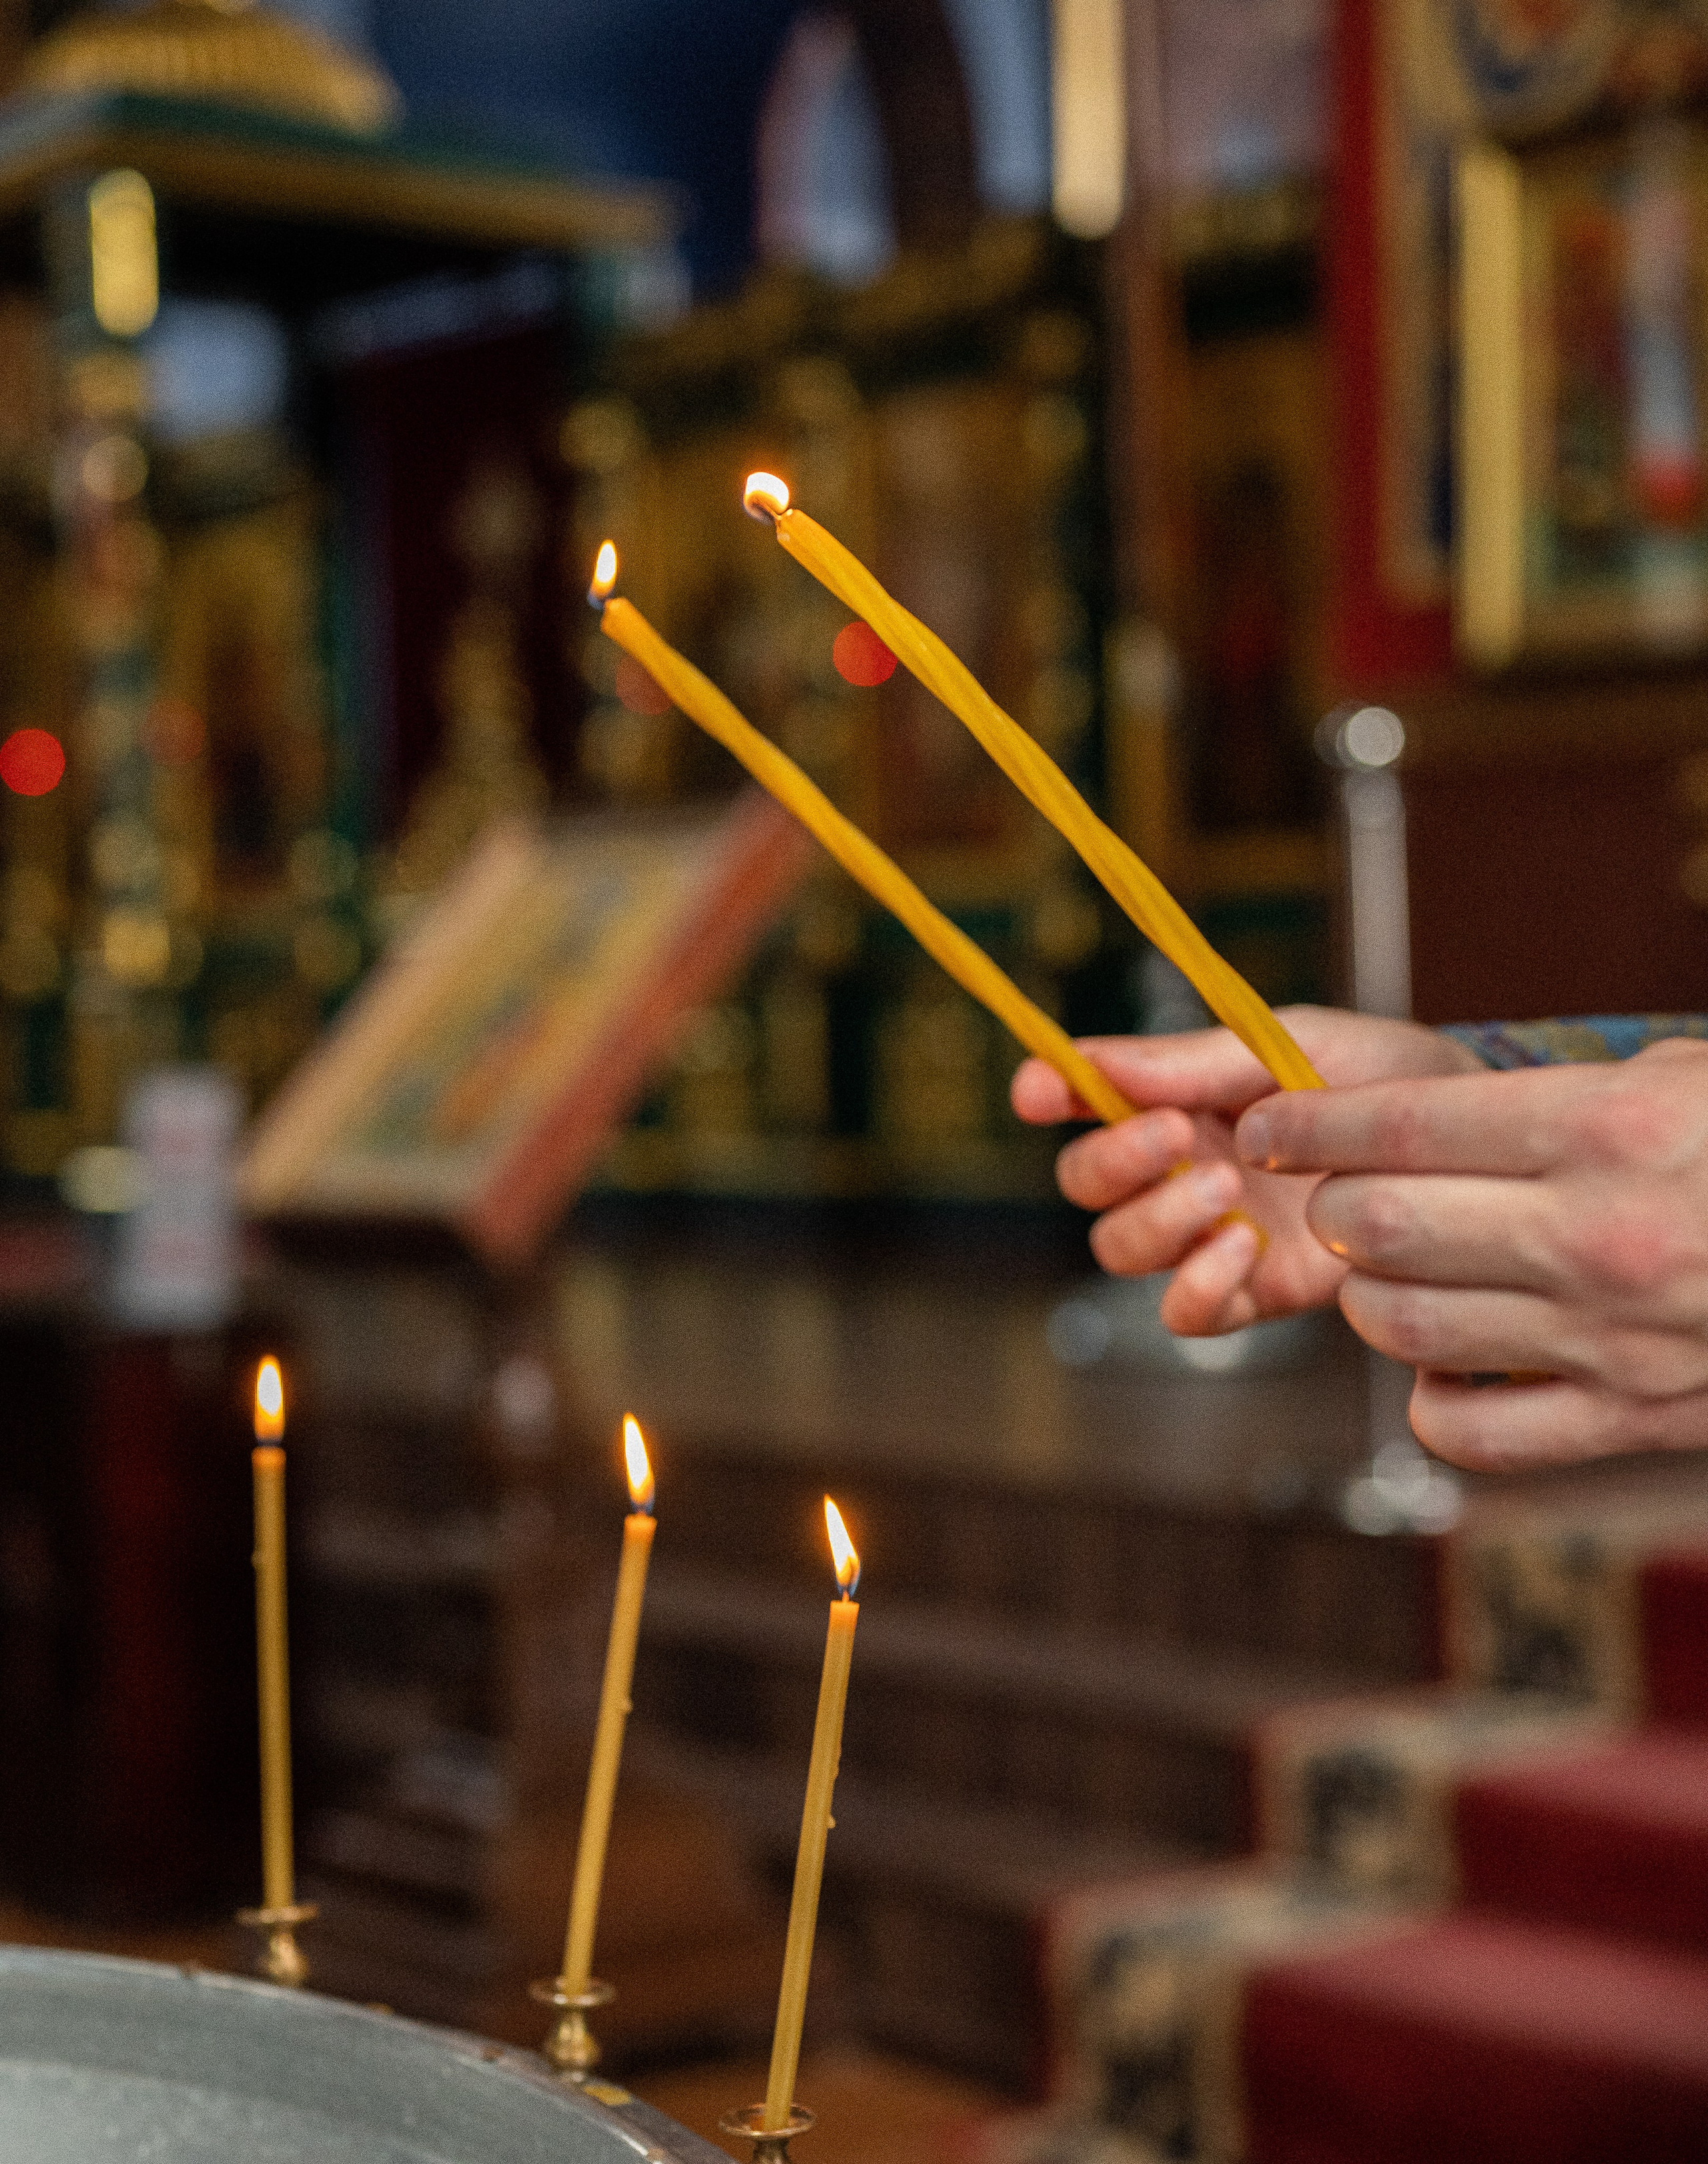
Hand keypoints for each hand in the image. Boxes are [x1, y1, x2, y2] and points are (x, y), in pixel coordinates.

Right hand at [1011, 1007, 1480, 1336]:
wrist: (1483, 1154)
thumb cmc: (1388, 1080)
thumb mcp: (1294, 1043)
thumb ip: (1194, 1059)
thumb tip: (1092, 1061)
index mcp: (1183, 1096)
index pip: (1084, 1098)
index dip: (1048, 1093)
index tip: (1040, 1091)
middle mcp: (1181, 1166)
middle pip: (1085, 1185)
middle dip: (1113, 1159)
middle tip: (1177, 1134)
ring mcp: (1212, 1233)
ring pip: (1119, 1250)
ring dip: (1156, 1221)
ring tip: (1225, 1191)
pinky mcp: (1255, 1292)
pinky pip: (1186, 1315)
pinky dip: (1194, 1289)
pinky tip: (1241, 1253)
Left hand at [1239, 1038, 1707, 1468]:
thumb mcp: (1687, 1083)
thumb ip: (1562, 1099)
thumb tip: (1425, 1118)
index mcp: (1606, 1132)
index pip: (1400, 1125)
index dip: (1308, 1121)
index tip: (1264, 1118)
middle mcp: (1595, 1237)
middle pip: (1380, 1226)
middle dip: (1329, 1206)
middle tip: (1329, 1193)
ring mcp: (1609, 1339)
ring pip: (1406, 1327)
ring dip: (1368, 1297)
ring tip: (1382, 1272)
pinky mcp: (1632, 1420)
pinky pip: (1472, 1433)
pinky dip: (1431, 1403)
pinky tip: (1437, 1367)